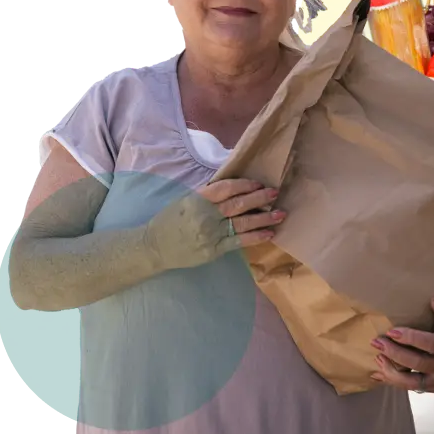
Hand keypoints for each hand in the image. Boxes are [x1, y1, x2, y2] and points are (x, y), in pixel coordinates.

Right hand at [146, 178, 285, 270]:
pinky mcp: (213, 250)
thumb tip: (234, 187)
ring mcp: (210, 234)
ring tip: (280, 214)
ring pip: (242, 224)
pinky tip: (269, 233)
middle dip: (259, 198)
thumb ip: (207, 195)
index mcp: (197, 199)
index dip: (244, 185)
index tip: (258, 183)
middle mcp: (205, 215)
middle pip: (237, 205)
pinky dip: (255, 237)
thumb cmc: (169, 220)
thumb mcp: (185, 200)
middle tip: (275, 193)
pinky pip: (239, 242)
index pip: (225, 189)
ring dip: (264, 218)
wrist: (153, 246)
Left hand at [370, 297, 433, 393]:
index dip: (412, 339)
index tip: (392, 331)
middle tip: (377, 342)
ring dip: (392, 372)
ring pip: (413, 383)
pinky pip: (412, 388)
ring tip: (377, 359)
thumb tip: (433, 301)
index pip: (432, 344)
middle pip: (419, 364)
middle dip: (396, 354)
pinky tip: (378, 374)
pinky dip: (394, 382)